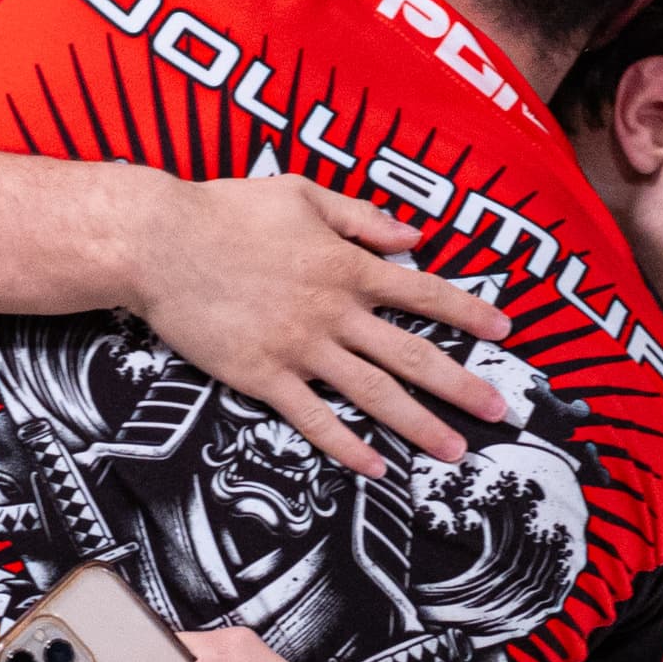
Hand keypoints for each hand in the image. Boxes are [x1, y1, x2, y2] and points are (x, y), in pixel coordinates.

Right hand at [127, 172, 515, 480]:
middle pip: (411, 353)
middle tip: (499, 412)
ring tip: (453, 451)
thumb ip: (361, 216)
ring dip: (418, 424)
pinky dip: (347, 445)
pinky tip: (376, 467)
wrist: (159, 242)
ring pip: (373, 393)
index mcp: (346, 264)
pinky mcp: (263, 377)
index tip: (504, 331)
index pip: (423, 290)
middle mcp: (334, 311)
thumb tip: (413, 233)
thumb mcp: (301, 194)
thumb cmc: (227, 210)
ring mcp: (300, 348)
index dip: (467, 313)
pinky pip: (314, 418)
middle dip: (460, 384)